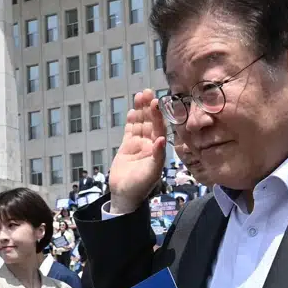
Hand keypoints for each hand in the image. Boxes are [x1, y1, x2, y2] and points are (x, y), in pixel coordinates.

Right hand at [107, 89, 167, 214]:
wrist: (124, 196)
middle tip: (147, 92)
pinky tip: (133, 111)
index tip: (156, 102)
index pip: (159, 129)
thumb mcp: (151, 173)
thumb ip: (157, 156)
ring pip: (140, 124)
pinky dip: (132, 121)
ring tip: (140, 95)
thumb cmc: (140, 187)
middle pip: (150, 122)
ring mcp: (138, 145)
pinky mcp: (127, 147)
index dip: (158, 116)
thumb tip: (162, 139)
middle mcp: (150, 145)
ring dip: (140, 110)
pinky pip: (130, 131)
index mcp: (158, 150)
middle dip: (149, 108)